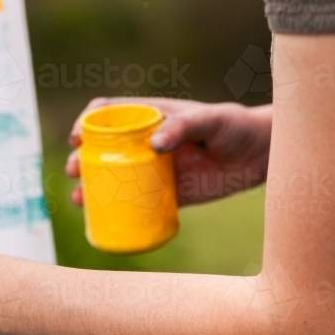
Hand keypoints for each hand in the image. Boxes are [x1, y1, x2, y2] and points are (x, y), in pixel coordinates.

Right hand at [66, 97, 272, 205]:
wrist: (260, 156)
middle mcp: (145, 143)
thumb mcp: (210, 119)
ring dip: (90, 188)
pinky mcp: (167, 194)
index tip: (78, 137)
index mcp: (149, 117)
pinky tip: (104, 220)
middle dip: (81, 159)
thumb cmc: (234, 126)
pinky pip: (136, 203)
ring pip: (113, 178)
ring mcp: (153, 169)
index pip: (107, 114)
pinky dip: (117, 212)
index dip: (86, 122)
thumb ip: (183, 126)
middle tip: (75, 170)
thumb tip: (153, 146)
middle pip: (101, 148)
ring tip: (79, 199)